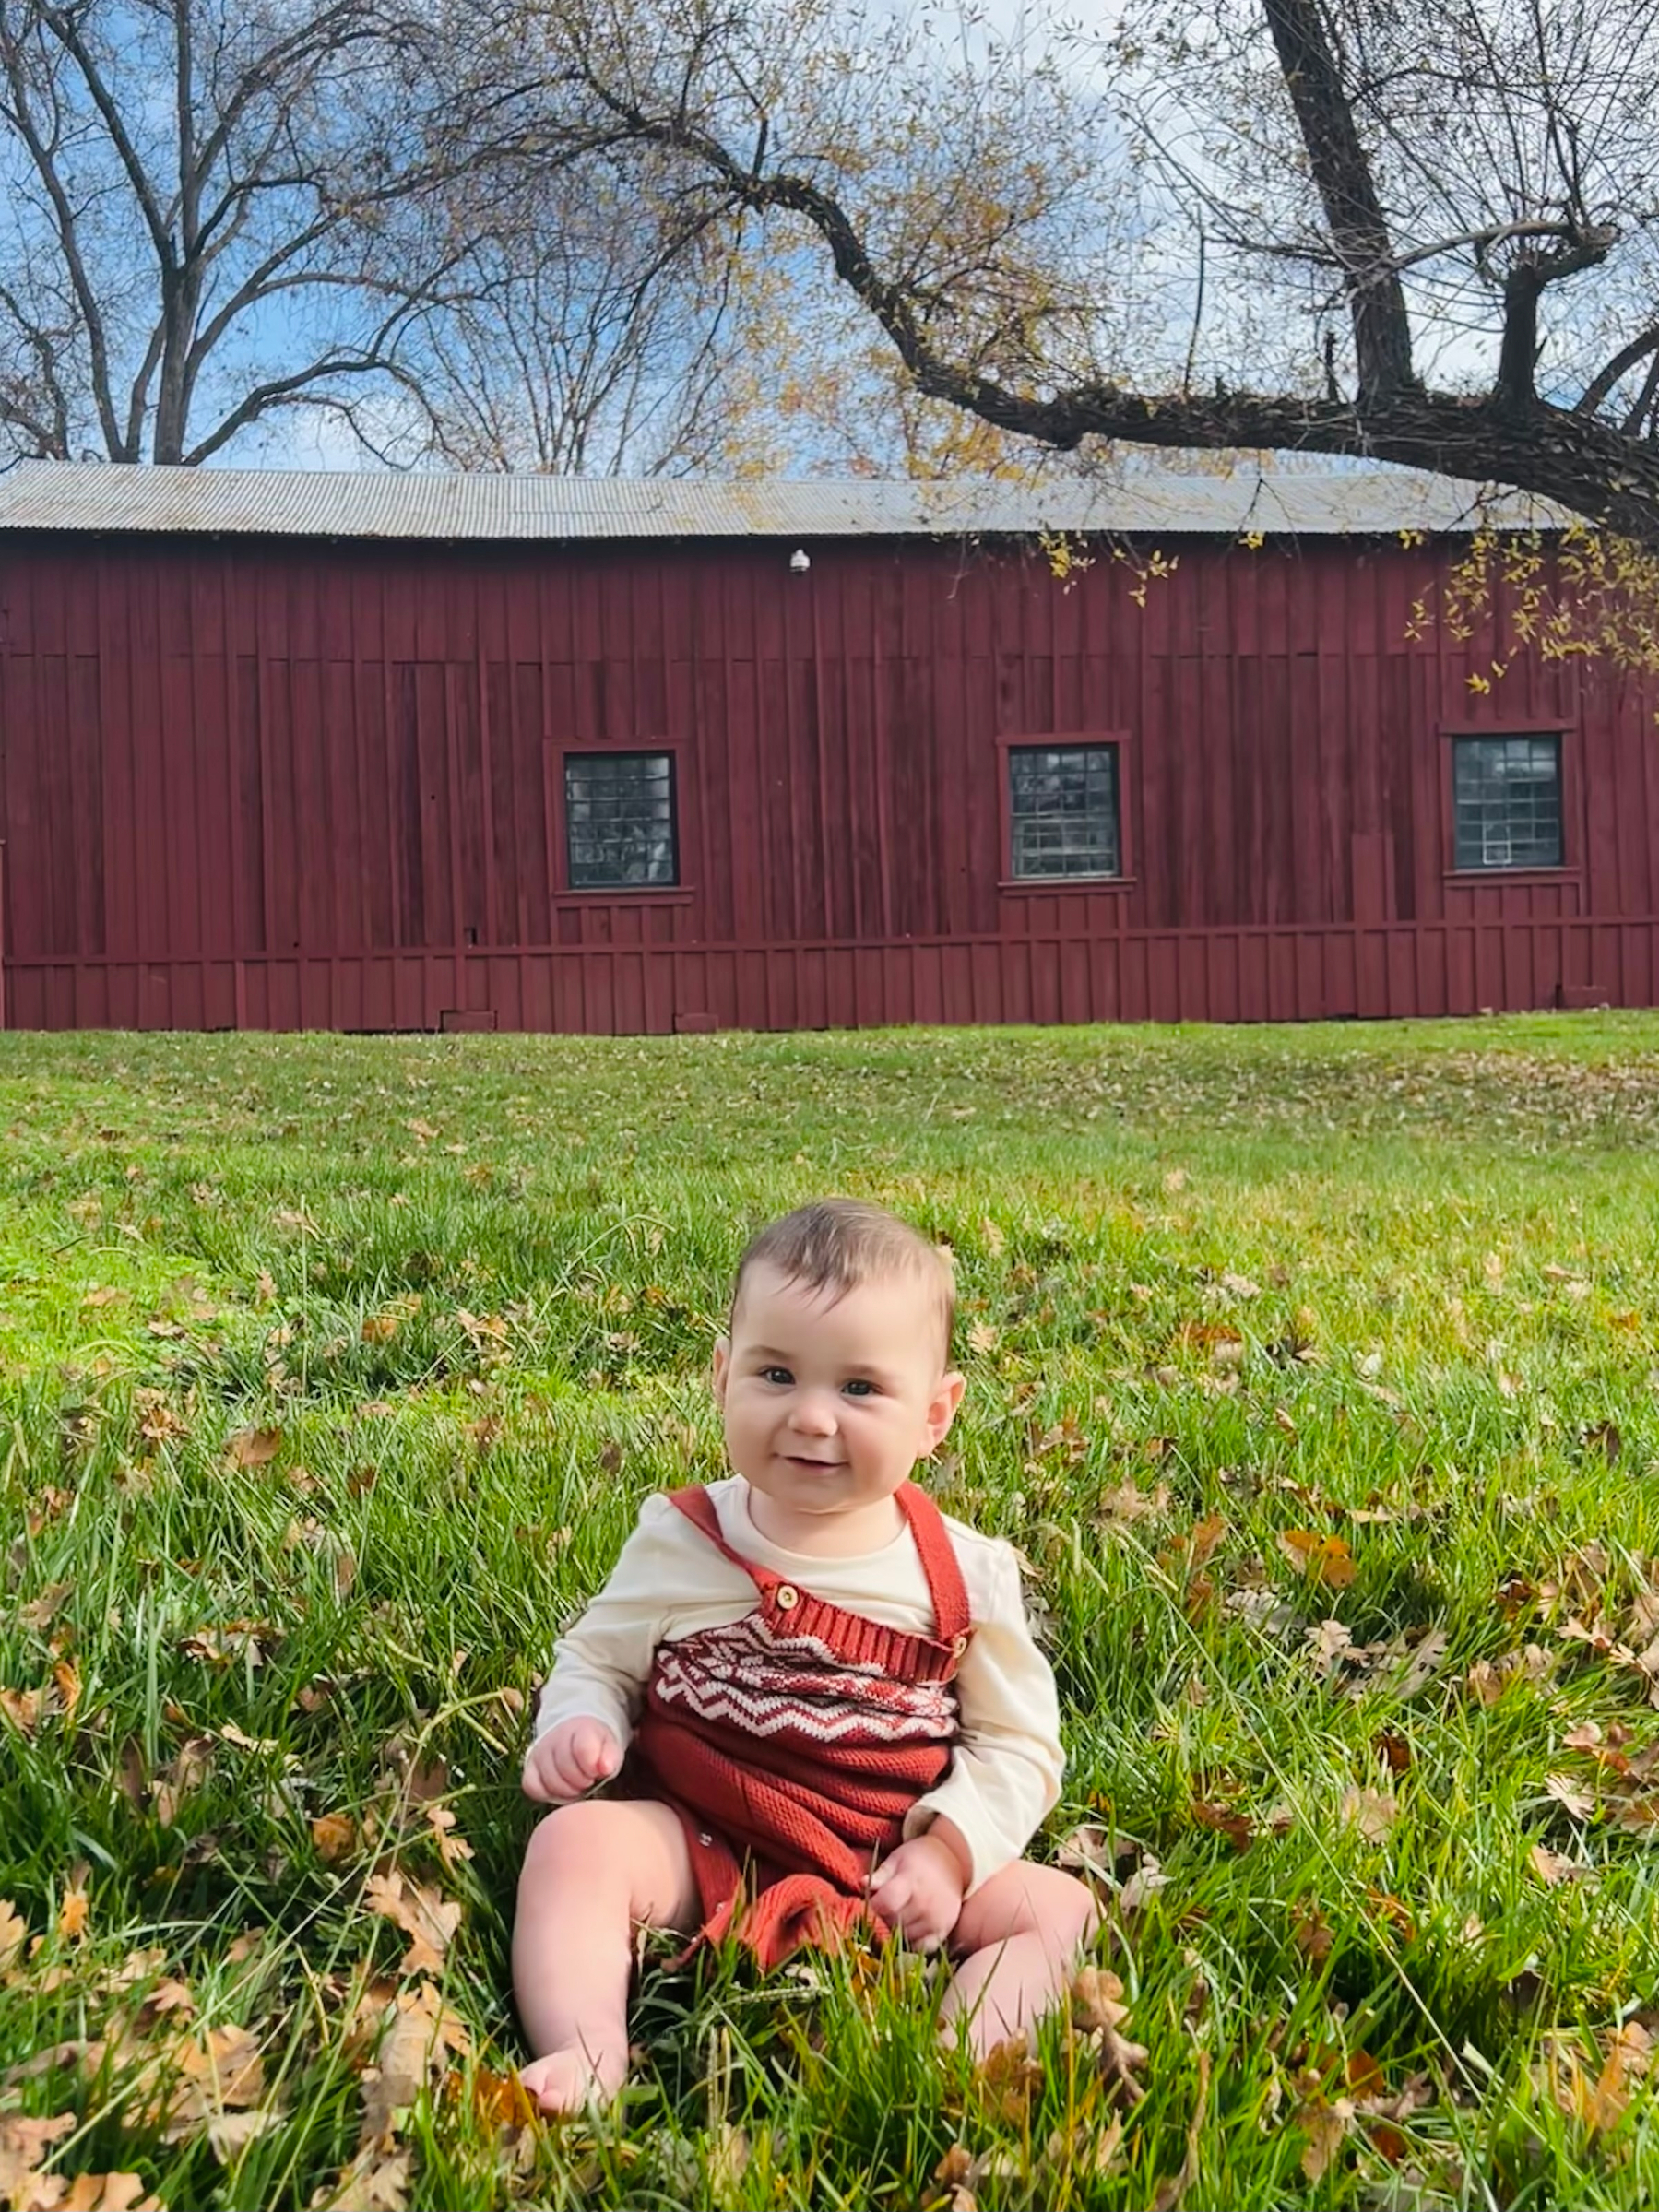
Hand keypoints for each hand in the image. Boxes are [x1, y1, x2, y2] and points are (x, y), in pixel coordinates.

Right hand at [522, 1716, 621, 1803]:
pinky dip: (548, 1794)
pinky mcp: (529, 1769)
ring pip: (549, 1781)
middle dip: (581, 1781)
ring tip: (578, 1786)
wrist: (575, 1739)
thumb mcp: (610, 1747)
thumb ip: (611, 1756)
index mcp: (581, 1729)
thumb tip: (606, 1768)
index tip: (598, 1772)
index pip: (583, 1748)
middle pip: (565, 1768)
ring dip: (567, 1791)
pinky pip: (532, 1787)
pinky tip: (562, 1791)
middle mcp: (555, 1738)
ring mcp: (539, 1753)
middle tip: (589, 1780)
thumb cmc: (596, 1747)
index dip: (591, 1766)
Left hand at [866, 1832, 966, 1952]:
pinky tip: (908, 1929)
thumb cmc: (919, 1859)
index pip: (886, 1903)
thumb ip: (881, 1874)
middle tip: (883, 1909)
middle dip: (882, 1919)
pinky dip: (911, 1943)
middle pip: (893, 1923)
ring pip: (904, 1937)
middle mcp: (926, 1903)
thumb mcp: (898, 1859)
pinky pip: (921, 1948)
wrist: (952, 1863)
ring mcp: (937, 1920)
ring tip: (896, 1916)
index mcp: (912, 1881)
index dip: (874, 1905)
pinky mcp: (944, 1931)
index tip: (872, 1901)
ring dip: (895, 1931)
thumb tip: (862, 1884)